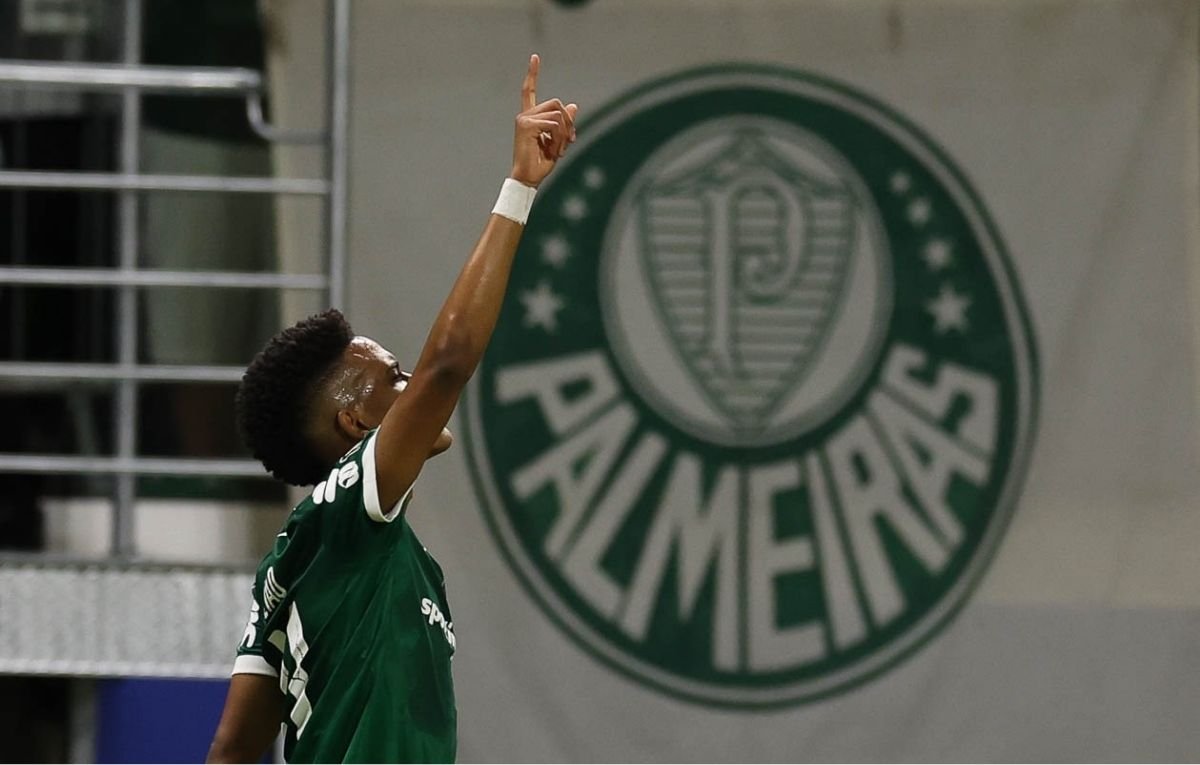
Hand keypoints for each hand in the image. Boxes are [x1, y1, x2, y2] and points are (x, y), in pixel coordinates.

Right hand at [511, 54, 577, 187]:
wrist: (529, 178)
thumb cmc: (541, 162)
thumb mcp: (559, 141)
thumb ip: (565, 123)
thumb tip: (574, 105)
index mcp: (530, 116)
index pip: (529, 91)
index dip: (532, 73)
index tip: (535, 57)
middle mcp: (525, 114)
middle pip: (557, 103)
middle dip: (569, 123)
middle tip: (569, 142)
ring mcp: (524, 119)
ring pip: (558, 114)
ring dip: (564, 134)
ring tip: (559, 150)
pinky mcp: (526, 125)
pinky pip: (553, 124)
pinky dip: (559, 139)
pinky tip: (554, 151)